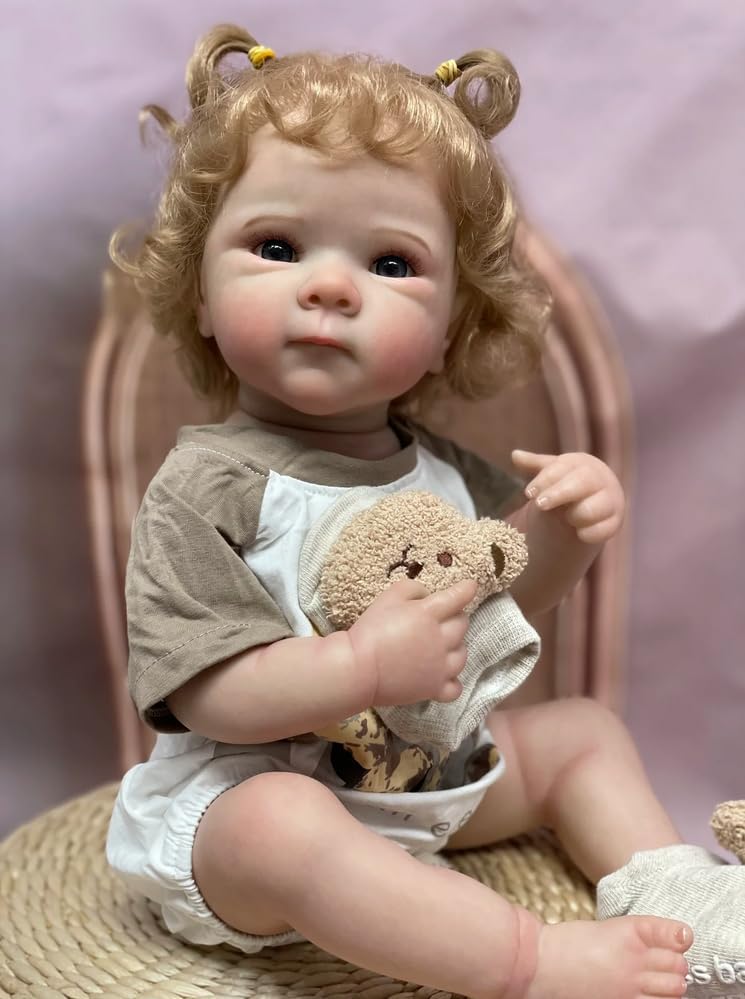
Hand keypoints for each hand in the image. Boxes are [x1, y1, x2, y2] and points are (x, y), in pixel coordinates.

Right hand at [347, 578, 476, 706]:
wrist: (360, 668)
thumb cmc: (371, 629)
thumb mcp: (388, 596)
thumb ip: (413, 589)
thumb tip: (428, 595)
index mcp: (429, 613)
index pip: (457, 597)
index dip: (466, 589)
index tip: (470, 586)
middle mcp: (441, 639)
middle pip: (463, 624)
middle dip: (455, 617)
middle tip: (440, 619)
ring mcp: (440, 667)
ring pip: (463, 654)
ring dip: (456, 647)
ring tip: (440, 647)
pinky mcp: (434, 689)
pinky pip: (456, 687)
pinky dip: (452, 681)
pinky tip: (442, 675)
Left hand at [512, 449, 624, 544]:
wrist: (593, 503)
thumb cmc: (567, 483)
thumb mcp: (551, 473)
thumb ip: (534, 465)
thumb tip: (515, 455)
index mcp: (582, 464)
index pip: (563, 468)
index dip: (545, 480)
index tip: (528, 493)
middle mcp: (600, 479)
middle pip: (580, 483)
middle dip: (558, 494)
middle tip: (540, 505)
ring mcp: (611, 501)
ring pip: (590, 509)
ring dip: (573, 516)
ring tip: (568, 517)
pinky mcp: (615, 522)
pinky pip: (600, 531)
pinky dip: (585, 534)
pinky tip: (578, 532)